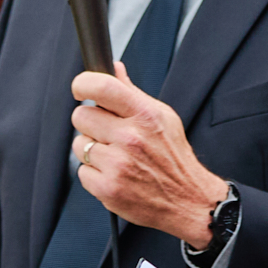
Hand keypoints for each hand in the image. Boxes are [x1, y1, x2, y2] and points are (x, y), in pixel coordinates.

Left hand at [69, 61, 226, 247]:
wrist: (188, 200)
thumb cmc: (174, 157)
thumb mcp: (162, 117)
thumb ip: (133, 93)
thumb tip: (114, 68)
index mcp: (144, 115)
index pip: (102, 87)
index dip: (83, 84)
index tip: (80, 89)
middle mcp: (130, 138)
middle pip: (81, 116)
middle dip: (91, 123)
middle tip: (107, 133)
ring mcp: (118, 164)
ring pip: (79, 145)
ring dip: (92, 150)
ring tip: (115, 156)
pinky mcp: (108, 188)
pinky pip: (82, 172)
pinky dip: (94, 174)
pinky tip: (114, 174)